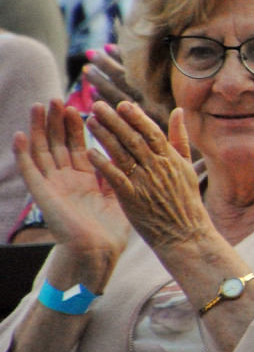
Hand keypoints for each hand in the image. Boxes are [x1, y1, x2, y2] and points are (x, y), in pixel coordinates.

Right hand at [12, 99, 130, 285]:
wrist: (101, 252)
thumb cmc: (114, 230)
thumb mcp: (121, 194)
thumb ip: (121, 172)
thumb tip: (135, 153)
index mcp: (85, 180)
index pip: (79, 146)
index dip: (78, 127)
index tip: (83, 106)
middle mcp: (67, 180)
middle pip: (59, 144)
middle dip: (58, 122)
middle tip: (59, 98)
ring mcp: (53, 186)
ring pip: (43, 151)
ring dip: (40, 129)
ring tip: (40, 106)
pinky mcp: (43, 195)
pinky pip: (30, 171)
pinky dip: (24, 153)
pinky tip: (21, 134)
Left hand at [84, 102, 212, 254]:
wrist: (186, 235)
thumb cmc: (186, 202)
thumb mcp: (188, 166)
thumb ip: (181, 138)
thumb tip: (179, 111)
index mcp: (171, 158)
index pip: (151, 131)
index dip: (136, 117)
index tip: (122, 104)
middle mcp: (157, 167)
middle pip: (133, 138)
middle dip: (115, 120)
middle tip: (98, 105)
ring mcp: (145, 182)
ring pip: (122, 153)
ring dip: (105, 136)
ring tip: (90, 121)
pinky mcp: (133, 198)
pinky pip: (115, 177)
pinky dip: (103, 164)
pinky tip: (90, 153)